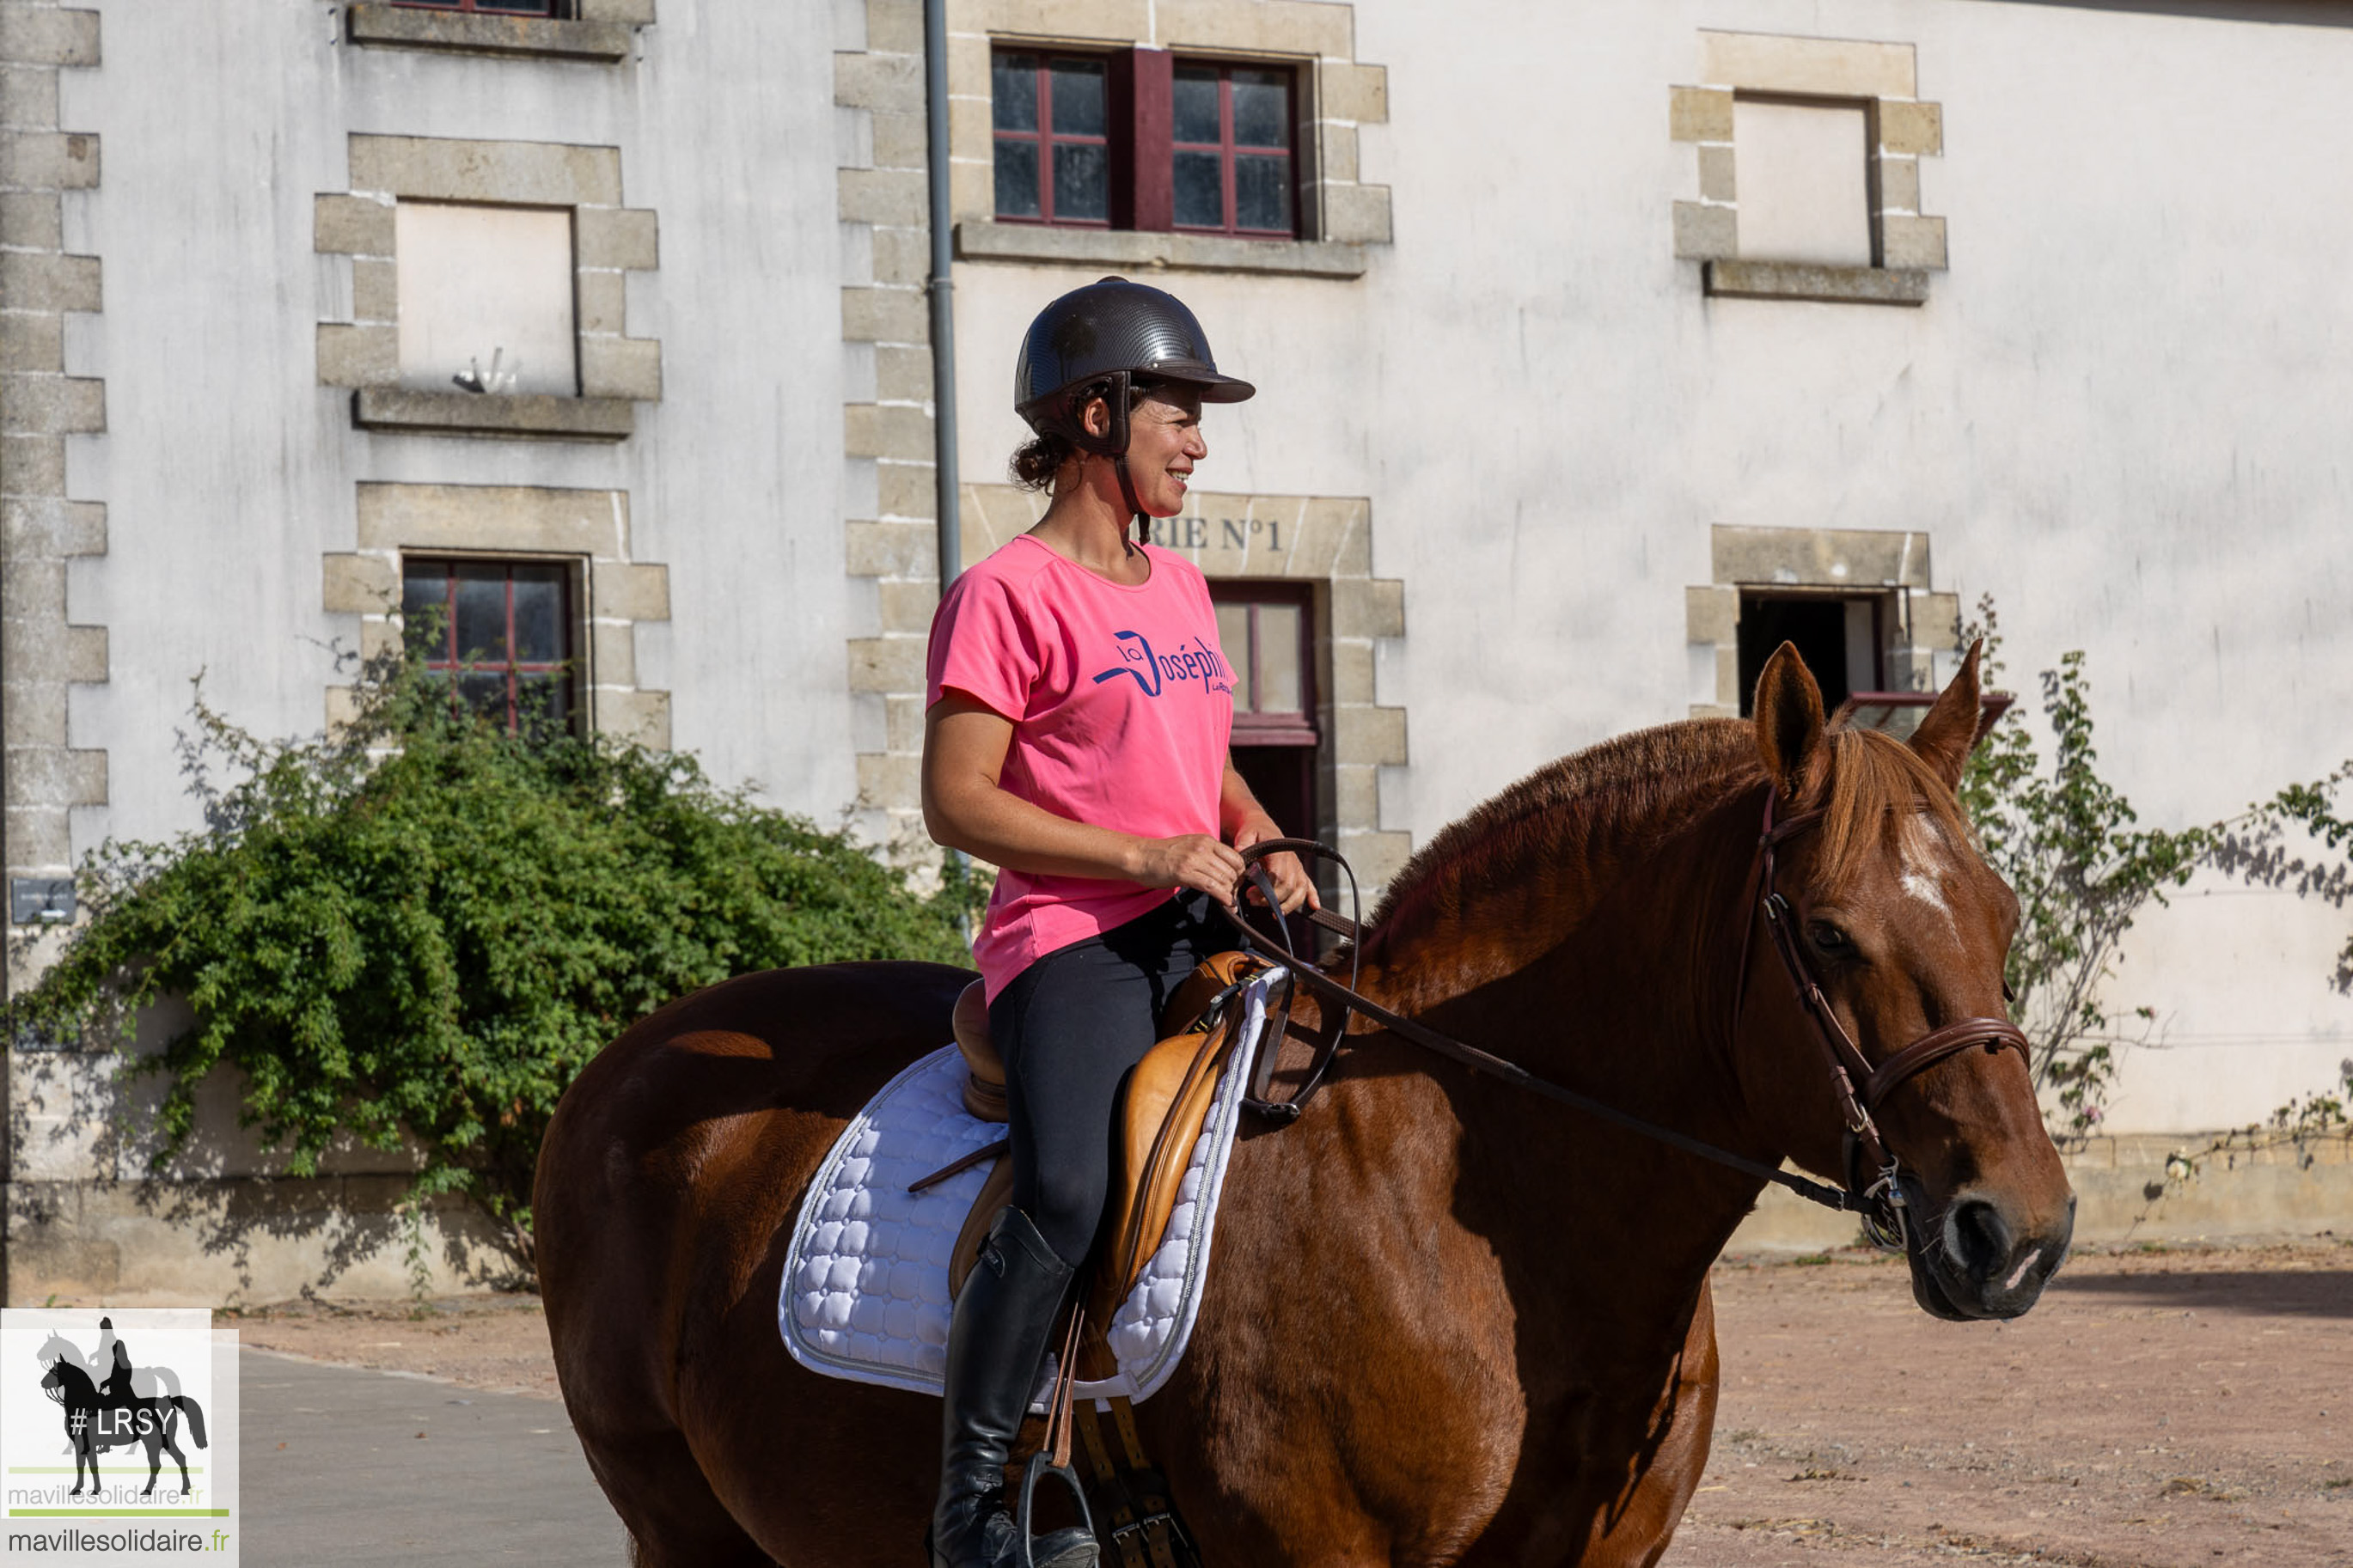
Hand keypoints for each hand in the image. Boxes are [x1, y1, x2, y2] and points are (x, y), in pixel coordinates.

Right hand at [1133, 834, 1247, 908]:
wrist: (1141, 856)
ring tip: (1229, 901)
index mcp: (1206, 840)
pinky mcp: (1185, 873)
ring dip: (1229, 893)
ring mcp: (1194, 860)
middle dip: (1235, 885)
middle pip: (1232, 870)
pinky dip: (1223, 897)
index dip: (1240, 873)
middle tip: (1232, 895)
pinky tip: (1226, 903)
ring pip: (1224, 879)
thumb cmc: (1163, 855)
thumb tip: (1225, 870)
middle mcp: (1203, 848)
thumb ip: (1208, 855)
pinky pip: (1212, 887)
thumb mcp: (1190, 847)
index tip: (1237, 882)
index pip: (1236, 857)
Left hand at [1232, 820, 1319, 915]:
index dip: (1265, 889)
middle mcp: (1291, 859)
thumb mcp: (1246, 833)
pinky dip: (1312, 896)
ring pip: (1299, 890)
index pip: (1277, 875)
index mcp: (1279, 851)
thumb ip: (1243, 842)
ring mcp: (1297, 866)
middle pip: (1288, 886)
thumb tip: (1239, 850)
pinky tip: (1314, 906)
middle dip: (1271, 899)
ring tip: (1274, 914)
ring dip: (1288, 905)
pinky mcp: (1299, 871)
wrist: (1263, 826)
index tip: (1249, 894)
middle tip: (1252, 900)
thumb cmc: (1253, 831)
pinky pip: (1308, 885)